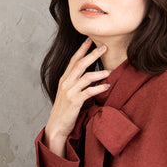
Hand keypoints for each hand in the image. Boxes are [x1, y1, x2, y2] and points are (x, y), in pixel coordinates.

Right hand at [43, 38, 111, 156]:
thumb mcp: (69, 94)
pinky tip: (107, 86)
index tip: (90, 40)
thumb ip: (77, 85)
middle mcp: (65, 83)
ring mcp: (69, 92)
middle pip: (80, 64)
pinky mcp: (74, 102)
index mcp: (64, 79)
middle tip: (104, 47)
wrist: (57, 127)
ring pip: (85, 76)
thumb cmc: (65, 111)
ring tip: (110, 70)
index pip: (73, 60)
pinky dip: (99, 88)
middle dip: (92, 54)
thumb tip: (92, 78)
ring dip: (99, 72)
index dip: (82, 49)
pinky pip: (88, 92)